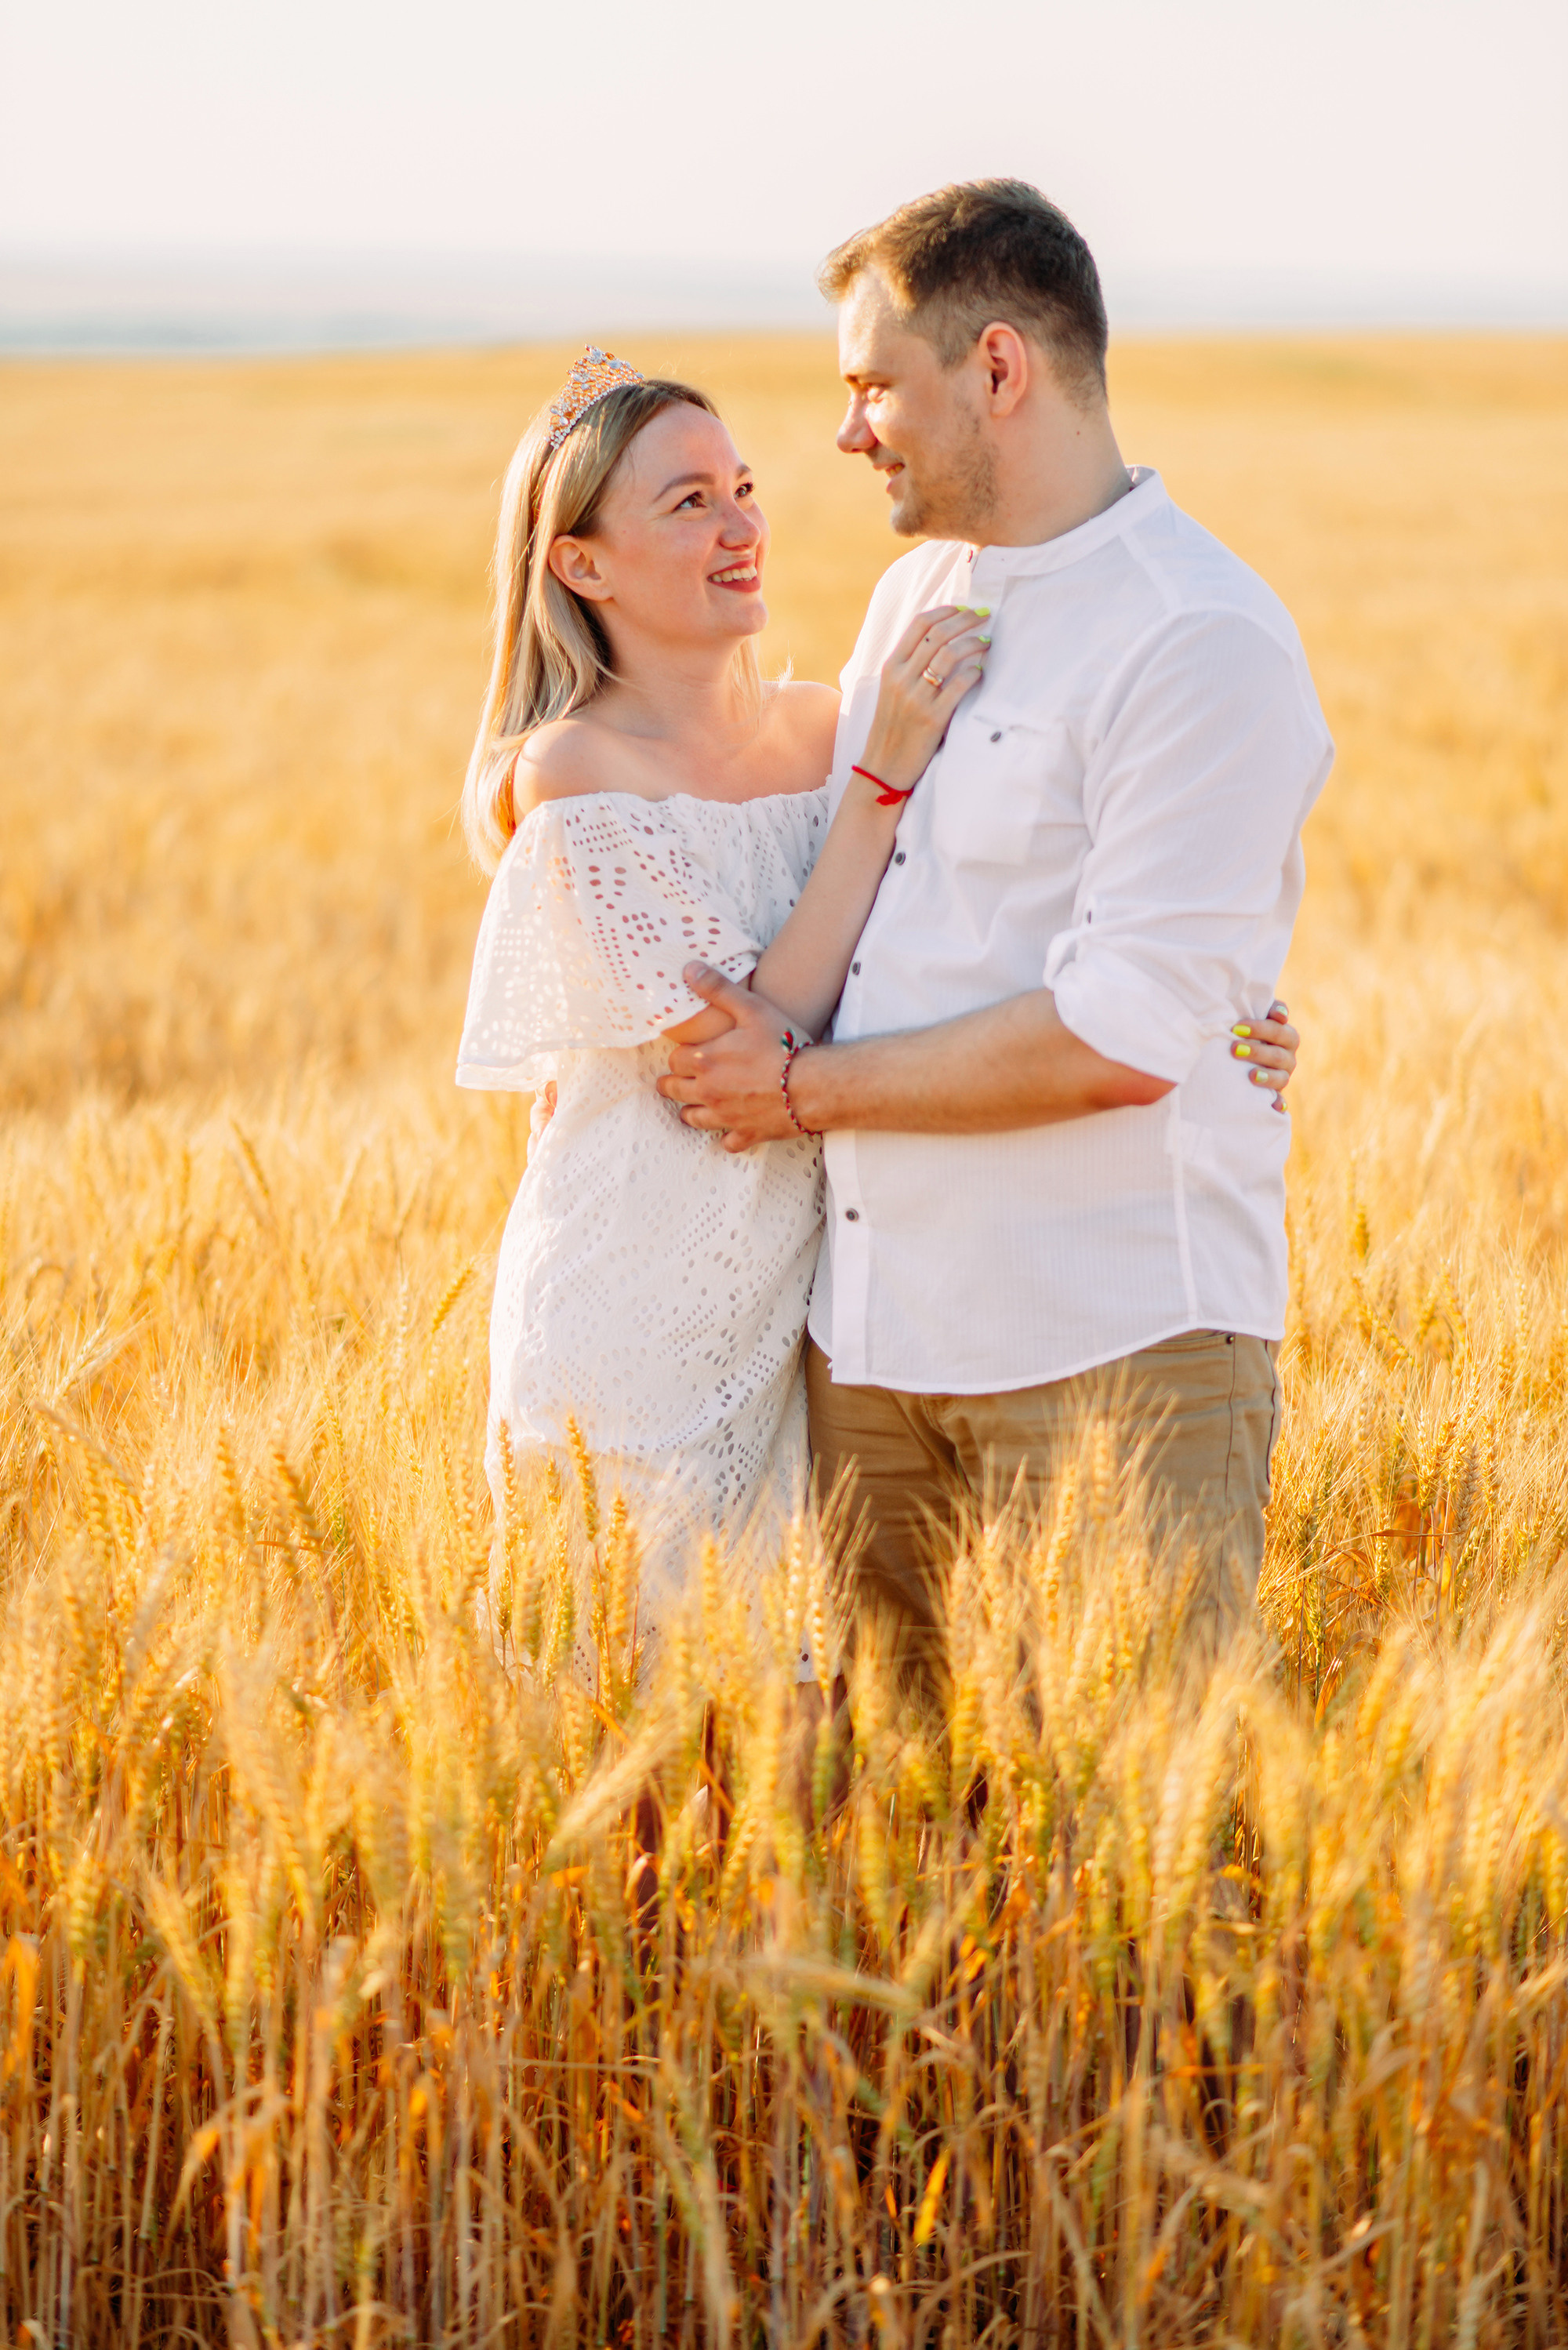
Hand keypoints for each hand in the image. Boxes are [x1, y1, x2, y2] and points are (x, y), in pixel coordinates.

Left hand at [656, 964, 802, 1151]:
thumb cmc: (783, 1045)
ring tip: (695, 1104)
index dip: (679, 1054)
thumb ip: (718, 989)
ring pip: (692, 1118)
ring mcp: (725, 1116)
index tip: (686, 1052)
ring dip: (690, 1110)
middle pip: (673, 1089)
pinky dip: (726, 1136)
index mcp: (705, 1060)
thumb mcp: (752, 1008)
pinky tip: (730, 1129)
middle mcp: (708, 1091)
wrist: (813, 1086)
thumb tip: (689, 969)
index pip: (674, 1059)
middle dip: (673, 1082)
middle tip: (677, 1079)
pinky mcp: (746, 1134)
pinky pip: (727, 1142)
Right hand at [855, 604, 991, 796]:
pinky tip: (981, 672)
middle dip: (966, 619)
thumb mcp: (892, 690)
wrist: (883, 766)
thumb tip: (940, 640)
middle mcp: (901, 678)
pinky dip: (974, 673)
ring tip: (988, 642)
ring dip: (973, 643)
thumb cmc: (893, 727)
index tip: (964, 608)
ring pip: (949, 655)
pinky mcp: (932, 718)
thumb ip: (910, 666)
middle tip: (984, 616)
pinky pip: (959, 686)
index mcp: (891, 667)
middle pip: (938, 634)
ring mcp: (916, 698)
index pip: (919, 624)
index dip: (945, 611)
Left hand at [1231, 1000, 1298, 1112]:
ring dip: (1267, 1076)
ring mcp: (1283, 1076)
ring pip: (1281, 1077)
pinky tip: (1275, 1107)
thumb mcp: (1254, 1017)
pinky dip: (1279, 1103)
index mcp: (1286, 1035)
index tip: (1237, 1028)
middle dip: (1256, 1051)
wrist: (1243, 1053)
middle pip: (1278, 1054)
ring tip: (1251, 1075)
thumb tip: (1280, 1013)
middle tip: (1234, 1048)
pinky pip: (1280, 1100)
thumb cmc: (1247, 1031)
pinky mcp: (1276, 1094)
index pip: (1278, 1030)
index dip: (1260, 1028)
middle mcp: (1288, 1056)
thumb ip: (1265, 1008)